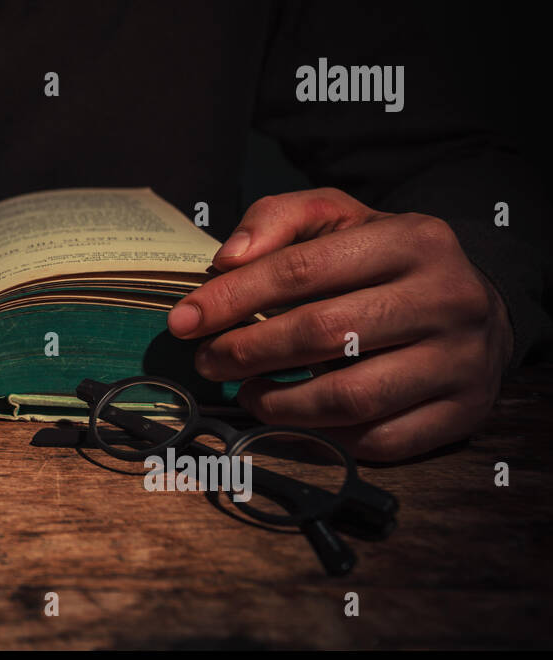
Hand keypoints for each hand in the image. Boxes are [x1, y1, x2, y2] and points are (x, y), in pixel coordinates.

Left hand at [167, 188, 512, 461]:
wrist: (475, 304)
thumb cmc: (385, 260)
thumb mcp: (340, 219)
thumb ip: (278, 219)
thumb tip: (227, 260)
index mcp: (412, 240)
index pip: (303, 269)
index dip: (234, 298)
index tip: (184, 320)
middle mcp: (448, 298)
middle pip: (323, 333)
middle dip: (247, 352)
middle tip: (208, 361)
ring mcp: (462, 360)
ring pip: (352, 398)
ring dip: (280, 403)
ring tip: (247, 392)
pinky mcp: (466, 412)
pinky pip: (382, 441)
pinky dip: (326, 437)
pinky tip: (294, 420)